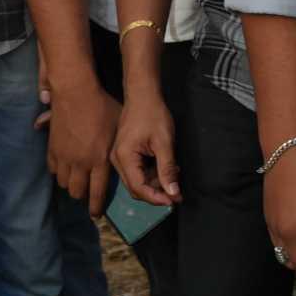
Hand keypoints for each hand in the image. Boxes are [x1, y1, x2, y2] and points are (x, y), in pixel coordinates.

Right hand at [47, 76, 119, 215]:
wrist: (76, 93)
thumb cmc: (103, 107)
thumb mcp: (119, 128)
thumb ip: (122, 148)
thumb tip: (131, 162)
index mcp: (99, 160)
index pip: (97, 192)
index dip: (96, 206)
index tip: (96, 215)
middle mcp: (80, 163)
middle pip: (77, 192)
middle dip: (83, 196)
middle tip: (87, 193)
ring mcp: (64, 157)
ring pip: (63, 183)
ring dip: (70, 184)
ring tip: (77, 179)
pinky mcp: (52, 148)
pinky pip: (53, 169)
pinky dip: (59, 171)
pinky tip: (65, 166)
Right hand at [113, 85, 179, 206]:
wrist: (143, 95)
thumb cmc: (154, 115)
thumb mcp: (164, 143)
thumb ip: (168, 169)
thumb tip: (173, 193)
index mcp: (124, 158)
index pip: (138, 188)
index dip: (156, 198)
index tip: (174, 200)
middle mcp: (117, 161)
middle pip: (136, 188)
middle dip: (157, 192)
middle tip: (178, 192)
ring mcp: (120, 158)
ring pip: (138, 181)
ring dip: (156, 183)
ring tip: (175, 175)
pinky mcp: (125, 154)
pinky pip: (138, 171)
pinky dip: (152, 173)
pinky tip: (167, 168)